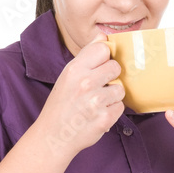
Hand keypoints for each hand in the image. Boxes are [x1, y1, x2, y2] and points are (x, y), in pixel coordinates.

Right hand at [36, 35, 124, 160]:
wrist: (54, 136)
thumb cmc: (61, 104)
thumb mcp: (68, 76)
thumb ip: (87, 55)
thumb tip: (103, 36)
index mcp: (74, 69)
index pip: (103, 48)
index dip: (104, 58)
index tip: (98, 67)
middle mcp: (85, 83)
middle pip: (115, 67)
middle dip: (110, 77)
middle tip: (97, 88)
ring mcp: (96, 102)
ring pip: (120, 89)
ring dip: (112, 96)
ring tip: (97, 103)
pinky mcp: (105, 118)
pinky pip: (120, 107)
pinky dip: (112, 111)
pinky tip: (98, 114)